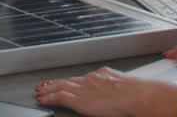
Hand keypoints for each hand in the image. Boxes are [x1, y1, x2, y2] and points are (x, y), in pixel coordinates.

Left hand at [36, 67, 176, 116]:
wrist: (135, 95)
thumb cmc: (136, 93)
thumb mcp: (125, 83)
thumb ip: (115, 83)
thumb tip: (119, 88)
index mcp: (102, 75)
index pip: (81, 78)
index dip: (70, 81)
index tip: (64, 81)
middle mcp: (90, 79)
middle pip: (68, 80)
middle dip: (55, 83)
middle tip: (44, 85)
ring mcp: (83, 88)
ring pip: (60, 86)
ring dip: (48, 89)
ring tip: (40, 92)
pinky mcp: (78, 98)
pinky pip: (59, 97)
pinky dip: (49, 98)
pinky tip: (43, 100)